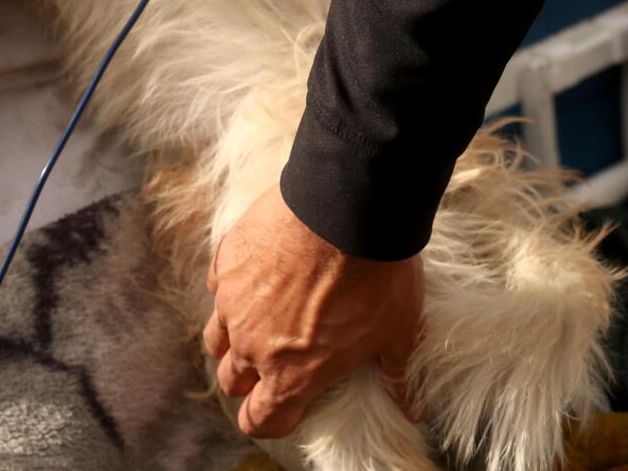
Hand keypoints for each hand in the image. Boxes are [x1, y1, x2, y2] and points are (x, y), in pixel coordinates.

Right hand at [204, 187, 424, 439]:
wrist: (349, 206)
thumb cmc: (378, 274)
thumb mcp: (398, 331)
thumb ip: (395, 374)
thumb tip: (410, 405)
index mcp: (293, 374)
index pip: (260, 421)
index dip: (270, 420)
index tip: (286, 407)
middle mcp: (253, 344)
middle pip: (231, 381)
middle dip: (250, 379)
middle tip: (277, 360)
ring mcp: (232, 300)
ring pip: (216, 336)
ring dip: (234, 338)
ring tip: (261, 321)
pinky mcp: (225, 260)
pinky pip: (217, 286)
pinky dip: (233, 288)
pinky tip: (259, 274)